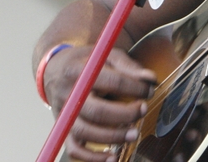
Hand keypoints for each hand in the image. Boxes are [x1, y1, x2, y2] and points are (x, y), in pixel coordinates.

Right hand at [43, 46, 156, 161]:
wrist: (57, 71)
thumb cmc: (88, 63)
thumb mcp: (107, 55)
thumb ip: (129, 66)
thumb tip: (151, 79)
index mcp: (81, 71)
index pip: (111, 81)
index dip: (134, 87)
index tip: (149, 91)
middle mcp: (70, 95)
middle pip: (97, 111)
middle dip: (125, 113)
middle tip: (143, 110)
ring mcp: (65, 114)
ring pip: (86, 132)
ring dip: (113, 136)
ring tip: (134, 134)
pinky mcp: (64, 129)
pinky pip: (74, 149)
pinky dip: (92, 158)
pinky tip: (113, 157)